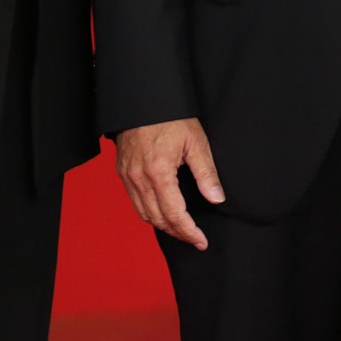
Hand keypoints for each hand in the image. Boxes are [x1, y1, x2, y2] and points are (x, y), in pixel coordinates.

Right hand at [115, 117, 224, 249]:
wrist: (143, 99)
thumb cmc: (171, 117)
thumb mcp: (196, 142)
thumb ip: (206, 174)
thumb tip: (217, 198)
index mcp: (158, 172)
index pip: (174, 214)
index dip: (189, 232)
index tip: (201, 241)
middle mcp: (139, 178)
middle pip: (158, 219)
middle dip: (178, 233)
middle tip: (195, 239)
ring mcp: (128, 176)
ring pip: (144, 214)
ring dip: (163, 226)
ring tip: (182, 230)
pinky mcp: (123, 172)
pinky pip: (135, 202)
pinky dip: (149, 213)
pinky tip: (162, 213)